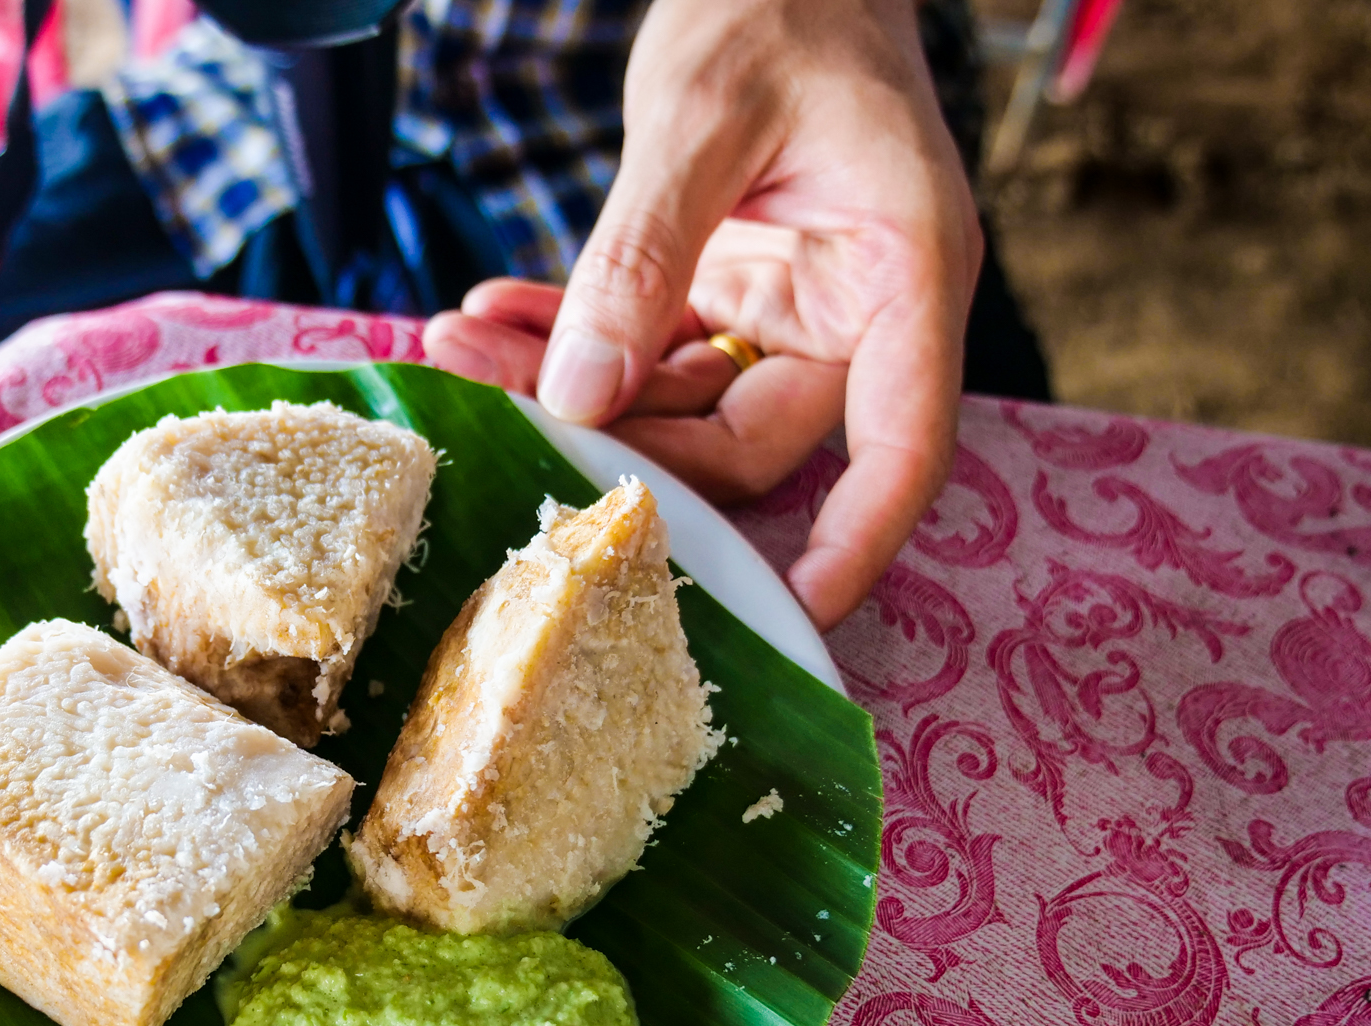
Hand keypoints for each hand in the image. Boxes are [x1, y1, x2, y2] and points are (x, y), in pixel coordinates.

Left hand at [422, 0, 981, 628]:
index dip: (852, 548)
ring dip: (571, 383)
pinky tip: (494, 314)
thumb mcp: (701, 118)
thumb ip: (642, 258)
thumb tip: (582, 396)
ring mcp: (793, 306)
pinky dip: (576, 336)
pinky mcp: (736, 288)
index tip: (792, 618)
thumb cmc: (780, 0)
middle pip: (748, 443)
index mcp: (905, 276)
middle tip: (495, 399)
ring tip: (464, 340)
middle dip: (619, 437)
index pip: (900, 452)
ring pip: (680, 403)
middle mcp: (859, 310)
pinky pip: (652, 348)